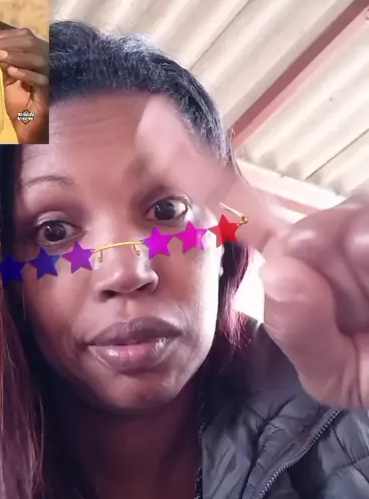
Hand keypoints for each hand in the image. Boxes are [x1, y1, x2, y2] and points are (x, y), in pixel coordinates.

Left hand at [0, 28, 47, 143]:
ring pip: (38, 58)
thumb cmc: (19, 103)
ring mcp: (50, 76)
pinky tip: (12, 72)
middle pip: (31, 43)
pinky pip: (40, 79)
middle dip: (8, 42)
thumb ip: (3, 59)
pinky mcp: (50, 92)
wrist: (26, 127)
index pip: (26, 36)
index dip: (7, 34)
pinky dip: (25, 73)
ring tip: (0, 57)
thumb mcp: (8, 76)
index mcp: (36, 56)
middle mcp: (46, 63)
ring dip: (16, 55)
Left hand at [137, 128, 368, 408]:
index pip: (245, 216)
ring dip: (365, 284)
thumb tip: (286, 266)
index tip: (151, 124)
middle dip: (330, 290)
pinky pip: (364, 237)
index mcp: (306, 264)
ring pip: (342, 233)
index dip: (198, 170)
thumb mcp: (338, 374)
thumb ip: (302, 336)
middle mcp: (334, 229)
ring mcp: (362, 217)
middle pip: (298, 237)